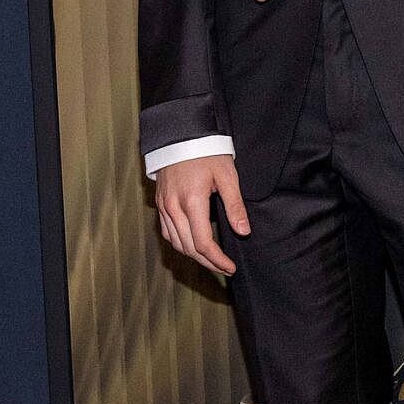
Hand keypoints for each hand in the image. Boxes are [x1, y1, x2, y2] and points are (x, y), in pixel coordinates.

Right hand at [156, 155, 249, 278]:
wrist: (181, 135)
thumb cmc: (207, 152)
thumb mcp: (227, 176)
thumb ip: (235, 206)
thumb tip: (243, 231)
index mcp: (191, 202)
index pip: (202, 243)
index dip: (217, 260)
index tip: (230, 267)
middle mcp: (173, 208)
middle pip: (188, 248)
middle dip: (208, 262)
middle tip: (224, 268)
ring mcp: (164, 206)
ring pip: (176, 243)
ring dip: (193, 256)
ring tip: (211, 260)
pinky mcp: (160, 203)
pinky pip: (167, 232)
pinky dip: (180, 243)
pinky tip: (192, 245)